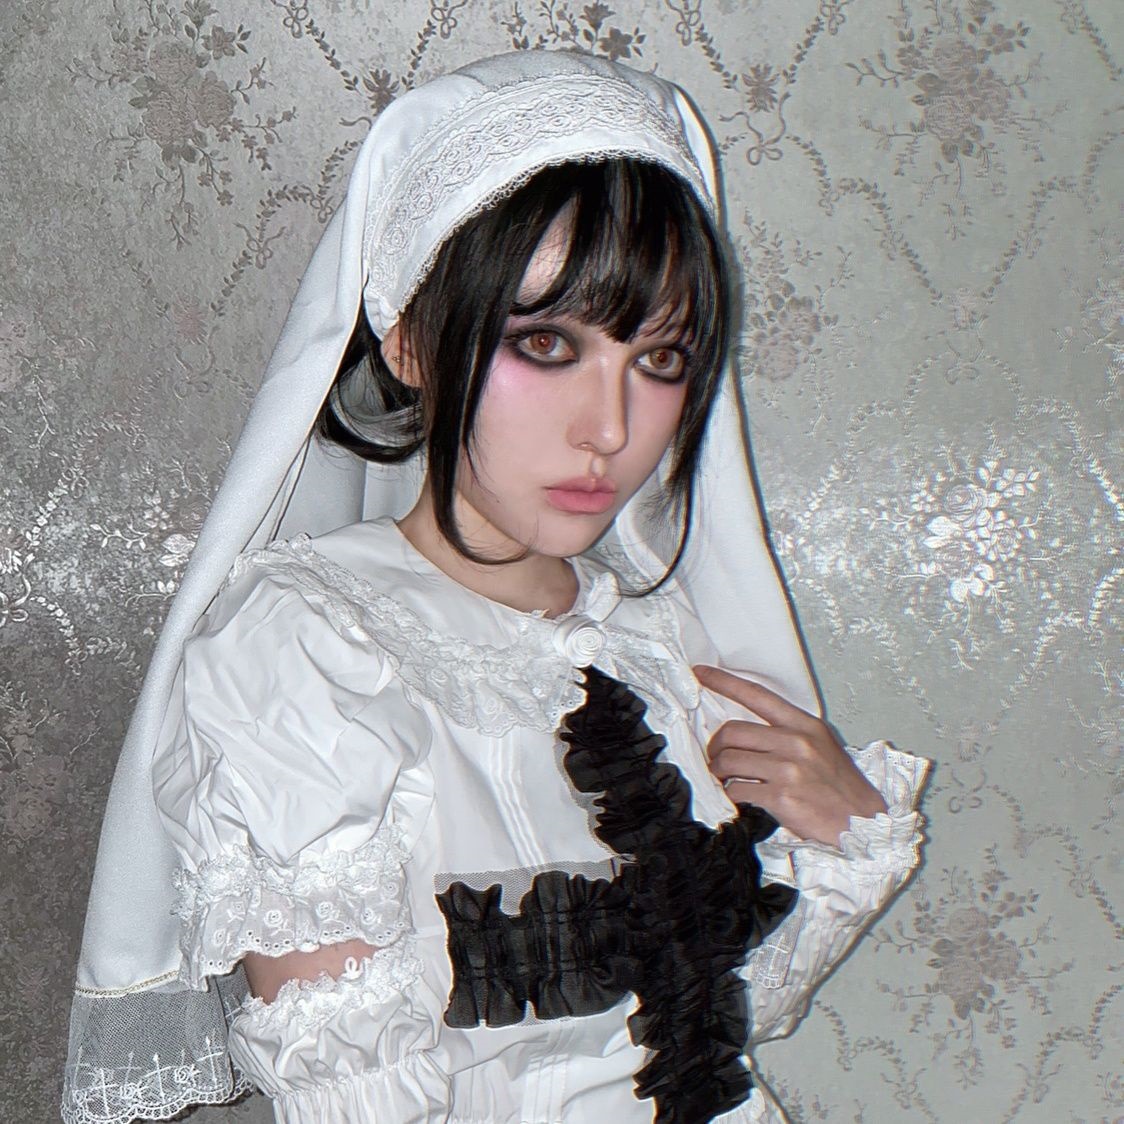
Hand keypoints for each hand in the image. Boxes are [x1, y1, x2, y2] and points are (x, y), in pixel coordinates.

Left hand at [694, 664, 886, 847]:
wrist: (864, 825)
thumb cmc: (841, 788)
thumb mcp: (823, 746)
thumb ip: (790, 734)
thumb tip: (751, 732)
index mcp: (805, 725)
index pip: (757, 695)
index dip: (724, 681)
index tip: (700, 672)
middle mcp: (795, 742)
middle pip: (732, 732)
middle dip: (715, 746)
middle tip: (715, 758)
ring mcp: (787, 770)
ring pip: (729, 761)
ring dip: (718, 772)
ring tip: (724, 779)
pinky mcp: (781, 798)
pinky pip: (738, 790)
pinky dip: (732, 795)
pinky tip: (739, 798)